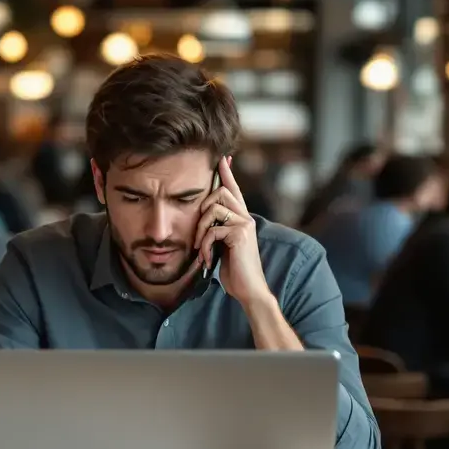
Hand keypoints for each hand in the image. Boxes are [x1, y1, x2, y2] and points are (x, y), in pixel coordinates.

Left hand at [196, 156, 270, 306]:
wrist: (249, 290)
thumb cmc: (235, 272)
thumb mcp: (224, 247)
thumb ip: (218, 231)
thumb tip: (204, 222)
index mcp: (242, 219)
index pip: (234, 190)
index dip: (227, 173)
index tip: (222, 158)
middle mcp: (246, 217)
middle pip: (220, 191)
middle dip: (201, 209)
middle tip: (199, 234)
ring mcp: (244, 224)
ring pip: (213, 208)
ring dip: (200, 230)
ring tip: (201, 249)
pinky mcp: (240, 233)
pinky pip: (212, 230)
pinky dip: (205, 246)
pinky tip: (208, 259)